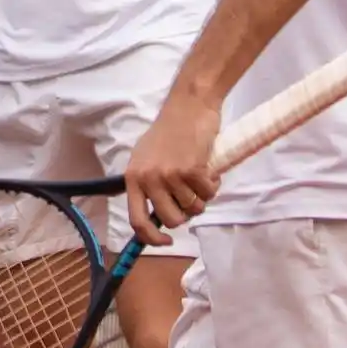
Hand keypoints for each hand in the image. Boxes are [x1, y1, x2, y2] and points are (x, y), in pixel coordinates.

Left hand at [124, 85, 222, 245]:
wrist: (188, 106)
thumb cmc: (169, 131)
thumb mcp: (147, 158)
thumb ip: (148, 185)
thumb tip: (155, 217)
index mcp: (133, 177)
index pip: (136, 220)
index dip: (151, 238)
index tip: (166, 241)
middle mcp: (148, 178)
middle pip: (171, 219)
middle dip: (186, 212)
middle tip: (191, 194)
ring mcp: (169, 174)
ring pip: (193, 208)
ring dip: (202, 195)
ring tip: (200, 175)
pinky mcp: (191, 169)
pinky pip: (208, 193)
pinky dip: (213, 184)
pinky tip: (209, 168)